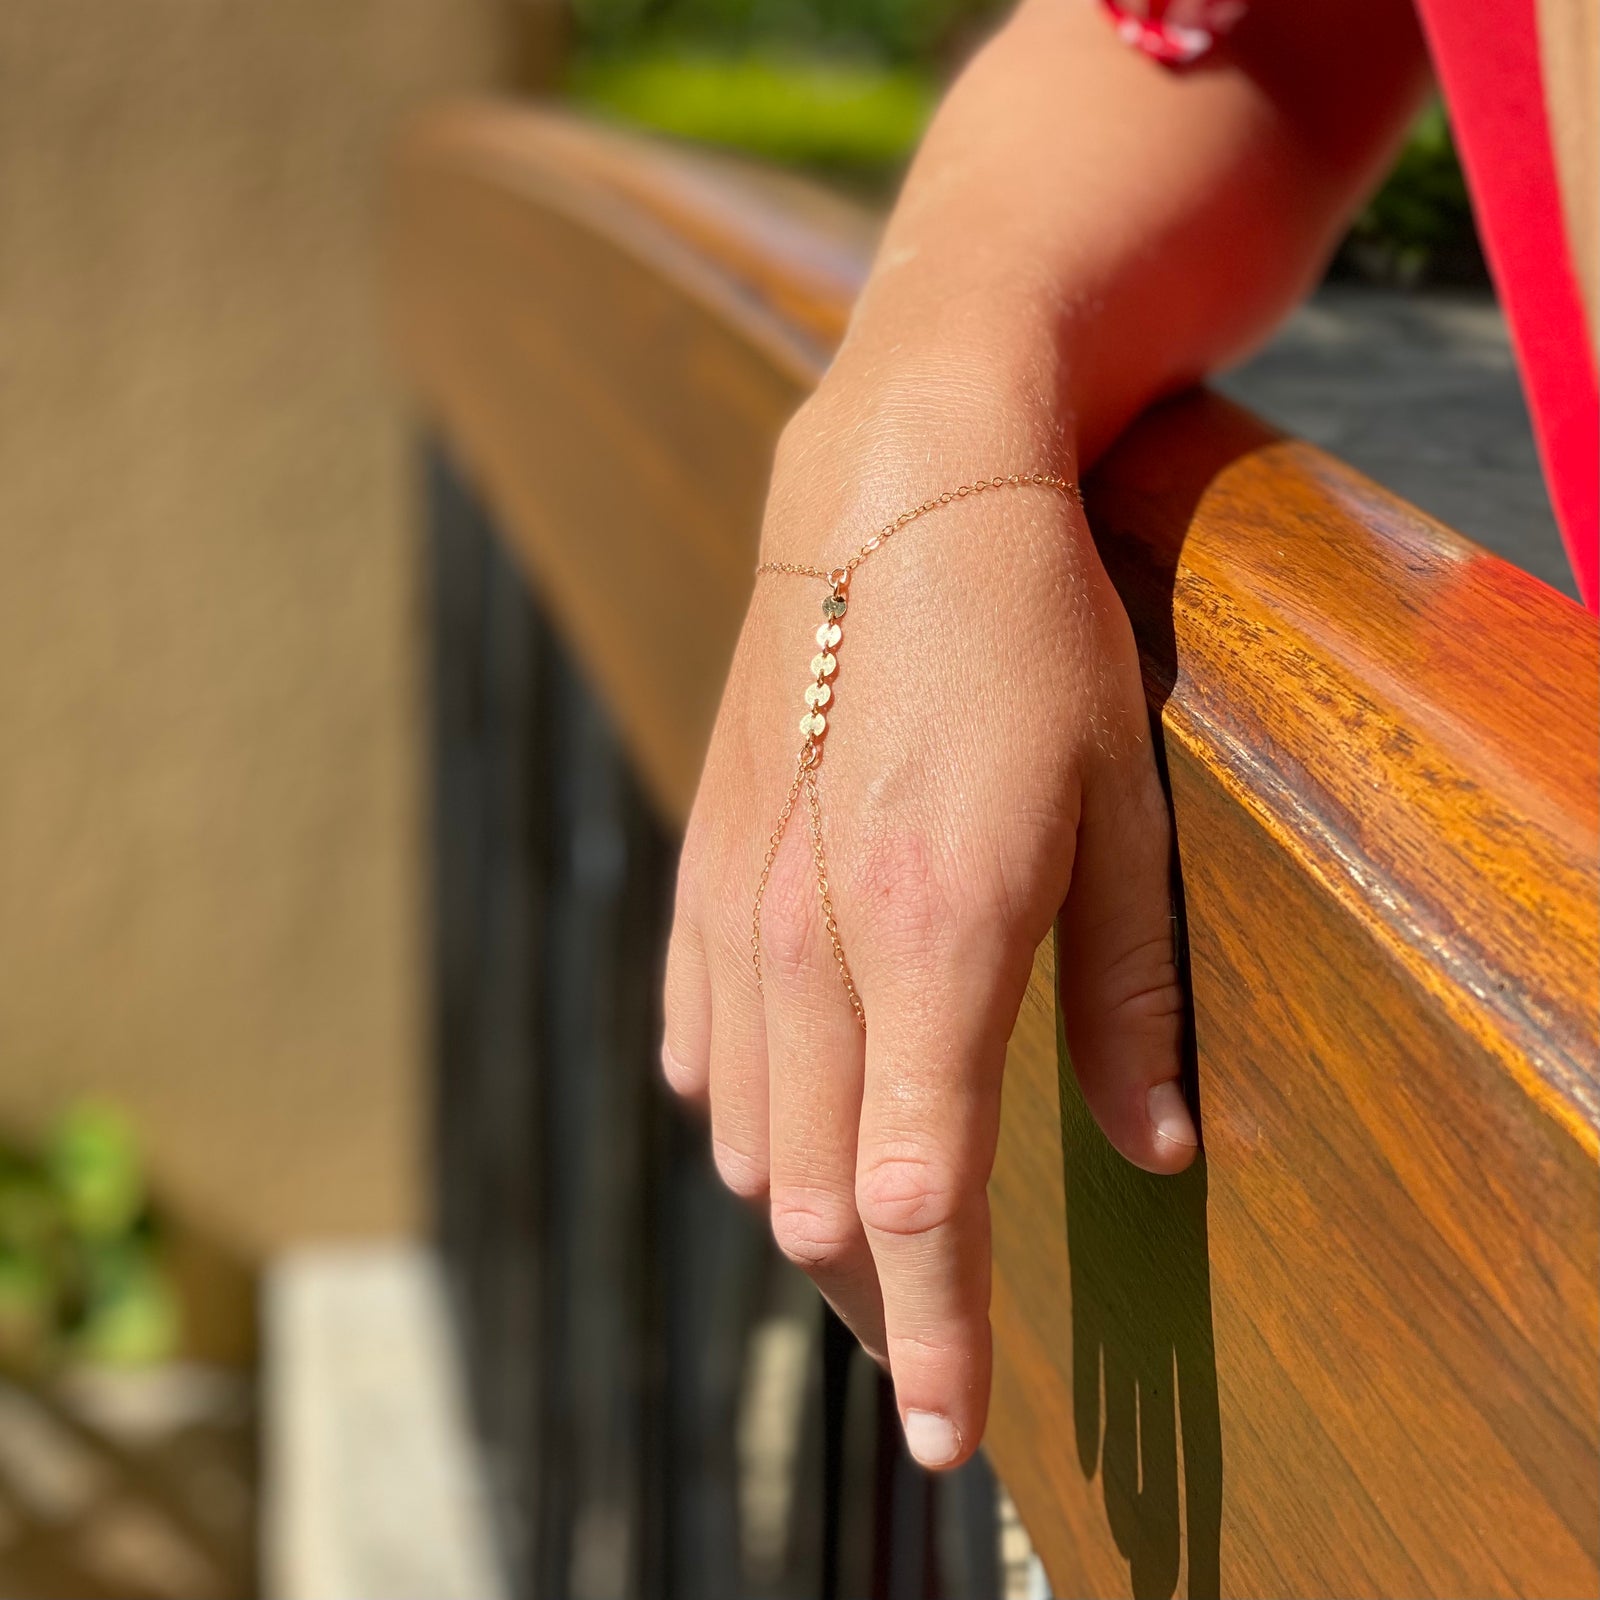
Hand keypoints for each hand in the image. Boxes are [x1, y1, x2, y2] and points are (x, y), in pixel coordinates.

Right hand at [661, 375, 1196, 1470]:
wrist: (892, 498)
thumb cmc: (1031, 644)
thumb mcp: (1122, 810)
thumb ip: (1127, 997)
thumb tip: (1153, 1151)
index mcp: (936, 935)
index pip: (916, 1195)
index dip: (940, 1335)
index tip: (961, 1438)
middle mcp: (812, 942)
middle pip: (818, 1195)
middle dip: (882, 1297)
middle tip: (939, 1345)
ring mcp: (738, 908)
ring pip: (751, 1142)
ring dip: (813, 1214)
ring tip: (876, 1245)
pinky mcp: (702, 873)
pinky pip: (702, 1053)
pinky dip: (752, 1121)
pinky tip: (789, 1120)